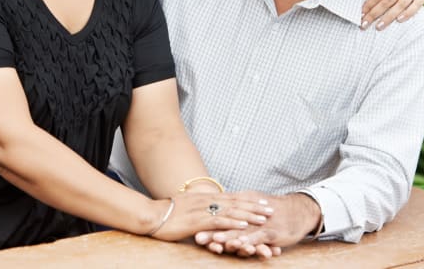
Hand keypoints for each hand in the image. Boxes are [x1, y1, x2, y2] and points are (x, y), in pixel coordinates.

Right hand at [150, 192, 272, 241]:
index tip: (262, 201)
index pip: (233, 197)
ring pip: (232, 211)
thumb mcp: (188, 207)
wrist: (152, 215)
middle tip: (271, 208)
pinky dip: (234, 222)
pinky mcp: (199, 221)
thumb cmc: (168, 213)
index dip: (248, 200)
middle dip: (255, 205)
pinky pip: (220, 221)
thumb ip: (201, 207)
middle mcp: (209, 201)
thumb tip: (209, 210)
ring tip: (264, 217)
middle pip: (237, 202)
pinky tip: (245, 225)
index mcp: (207, 198)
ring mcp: (205, 210)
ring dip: (250, 214)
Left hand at [195, 193, 320, 254]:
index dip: (208, 220)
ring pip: (242, 230)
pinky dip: (250, 241)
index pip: (222, 214)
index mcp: (244, 205)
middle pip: (229, 222)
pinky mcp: (273, 231)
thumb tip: (218, 211)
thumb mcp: (253, 204)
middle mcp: (250, 212)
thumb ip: (237, 208)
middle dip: (212, 230)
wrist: (299, 210)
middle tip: (197, 236)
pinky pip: (259, 237)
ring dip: (228, 236)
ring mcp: (261, 222)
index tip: (192, 226)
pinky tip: (240, 246)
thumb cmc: (274, 210)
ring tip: (214, 241)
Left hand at [362, 0, 423, 29]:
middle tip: (365, 24)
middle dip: (376, 14)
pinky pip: (416, 6)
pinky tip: (398, 21)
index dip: (370, 4)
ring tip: (379, 27)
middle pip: (389, 1)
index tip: (361, 15)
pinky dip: (407, 14)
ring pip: (401, 5)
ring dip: (389, 17)